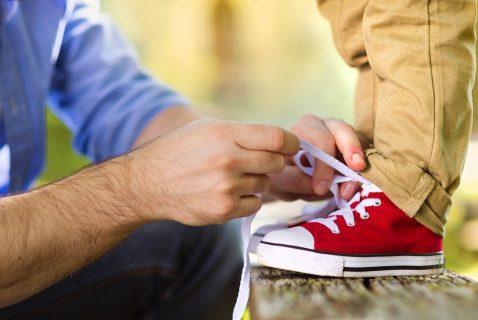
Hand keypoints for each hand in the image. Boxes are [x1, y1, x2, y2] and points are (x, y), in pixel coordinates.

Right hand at [128, 119, 298, 224]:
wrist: (147, 183)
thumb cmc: (180, 151)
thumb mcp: (207, 129)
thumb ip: (243, 134)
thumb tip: (282, 142)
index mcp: (225, 134)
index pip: (277, 138)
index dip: (291, 143)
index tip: (291, 147)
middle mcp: (228, 160)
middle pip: (276, 163)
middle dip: (271, 162)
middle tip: (254, 163)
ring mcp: (226, 187)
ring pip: (265, 184)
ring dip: (255, 181)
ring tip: (229, 178)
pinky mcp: (224, 209)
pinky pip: (255, 204)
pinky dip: (246, 200)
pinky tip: (226, 193)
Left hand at [268, 115, 366, 201]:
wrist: (288, 176)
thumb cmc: (282, 173)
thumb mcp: (280, 179)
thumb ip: (295, 180)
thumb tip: (320, 187)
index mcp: (305, 128)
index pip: (319, 140)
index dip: (324, 164)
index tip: (321, 188)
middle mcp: (325, 126)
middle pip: (343, 130)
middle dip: (351, 149)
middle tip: (357, 168)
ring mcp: (343, 137)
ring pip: (358, 143)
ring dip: (357, 167)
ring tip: (351, 188)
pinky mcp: (354, 150)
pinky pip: (364, 156)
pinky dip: (362, 172)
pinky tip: (354, 188)